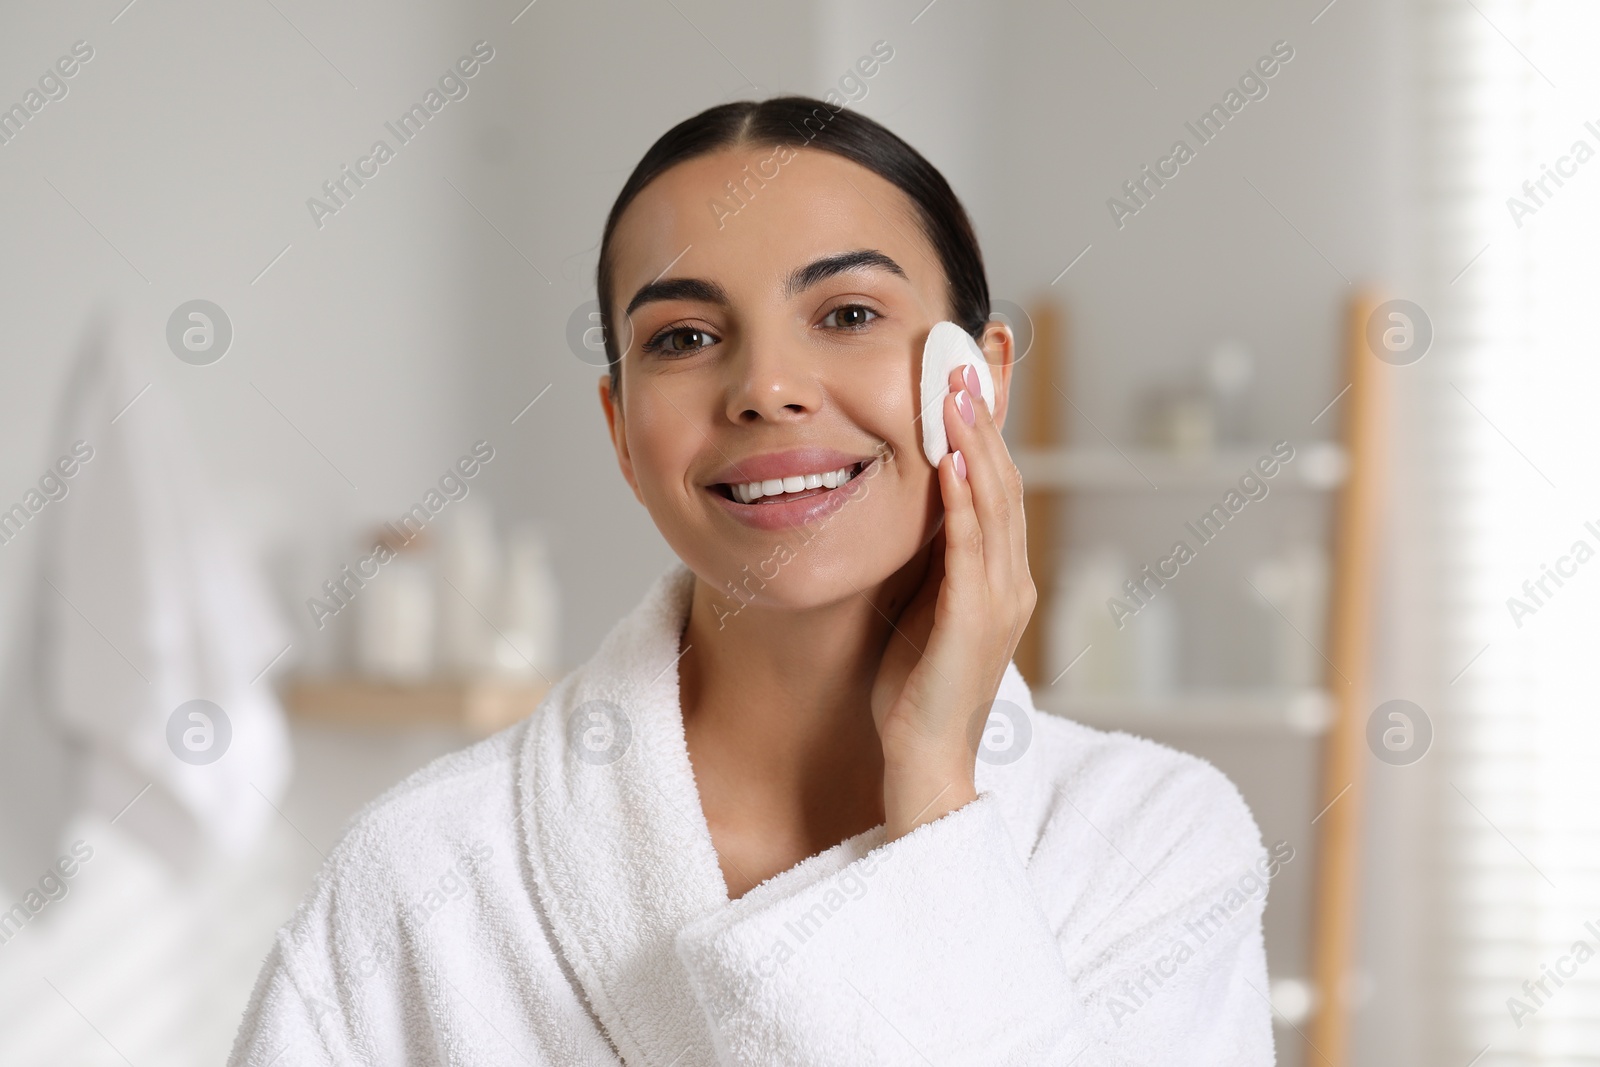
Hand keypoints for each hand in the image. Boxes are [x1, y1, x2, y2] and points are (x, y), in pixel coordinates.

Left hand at [870, 362, 1035, 839]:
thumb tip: (911, 507)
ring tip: (959, 386)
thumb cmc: (915, 691)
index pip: (1000, 483)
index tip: (978, 367)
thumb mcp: (922, 608)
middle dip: (989, 413)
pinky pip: (972, 547)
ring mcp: (1000, 600)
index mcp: (1000, 576)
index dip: (991, 423)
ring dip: (977, 440)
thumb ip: (929, 559)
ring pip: (996, 502)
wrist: (925, 764)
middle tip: (972, 352)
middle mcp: (1012, 580)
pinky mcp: (975, 621)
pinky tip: (952, 459)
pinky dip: (965, 499)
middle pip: (1006, 477)